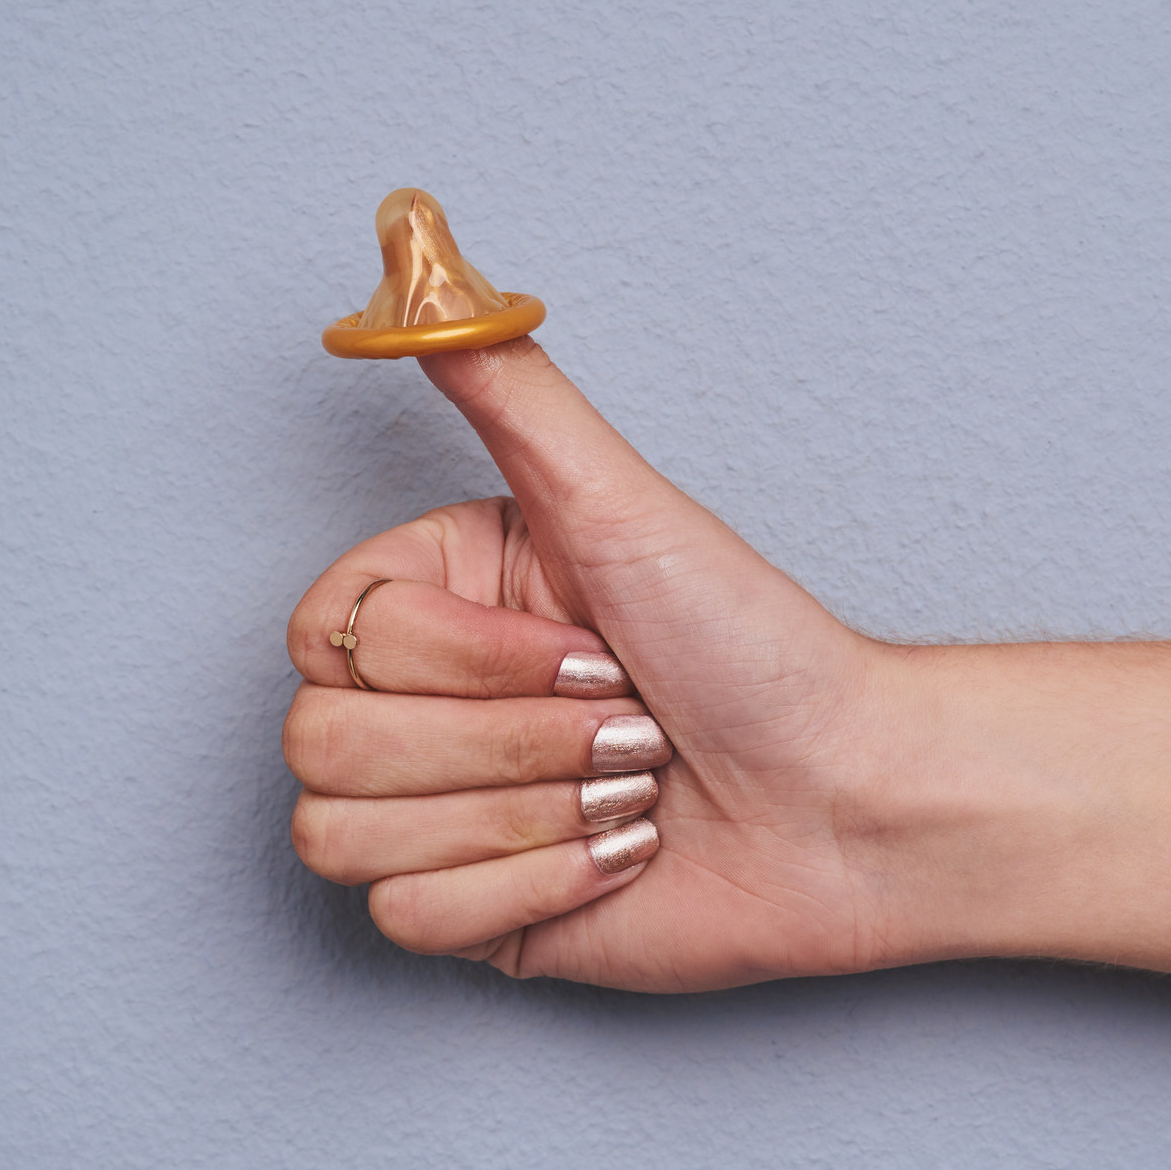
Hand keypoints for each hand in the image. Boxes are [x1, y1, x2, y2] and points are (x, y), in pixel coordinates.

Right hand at [284, 335, 913, 990]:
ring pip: (346, 838)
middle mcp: (424, 703)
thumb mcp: (621, 502)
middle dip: (510, 740)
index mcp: (440, 599)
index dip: (458, 657)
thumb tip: (419, 247)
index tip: (583, 642)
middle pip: (325, 744)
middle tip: (624, 718)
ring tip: (626, 786)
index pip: (327, 635)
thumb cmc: (758, 653)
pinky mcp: (468, 913)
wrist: (846, 806)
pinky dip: (534, 888)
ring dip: (523, 815)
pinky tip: (617, 854)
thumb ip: (502, 385)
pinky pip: (409, 921)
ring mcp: (435, 814)